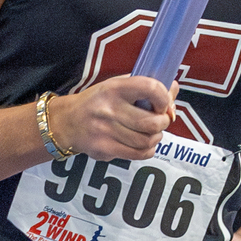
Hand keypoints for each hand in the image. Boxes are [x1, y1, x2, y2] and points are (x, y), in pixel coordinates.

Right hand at [48, 74, 176, 162]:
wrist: (66, 122)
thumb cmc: (97, 102)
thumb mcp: (116, 86)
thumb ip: (144, 86)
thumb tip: (174, 88)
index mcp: (115, 89)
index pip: (150, 89)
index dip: (164, 98)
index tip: (162, 103)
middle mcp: (110, 109)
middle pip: (152, 123)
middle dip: (163, 123)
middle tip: (160, 121)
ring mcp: (106, 131)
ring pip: (147, 141)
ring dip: (155, 138)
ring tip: (150, 133)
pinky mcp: (104, 149)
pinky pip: (138, 154)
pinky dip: (147, 150)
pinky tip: (143, 144)